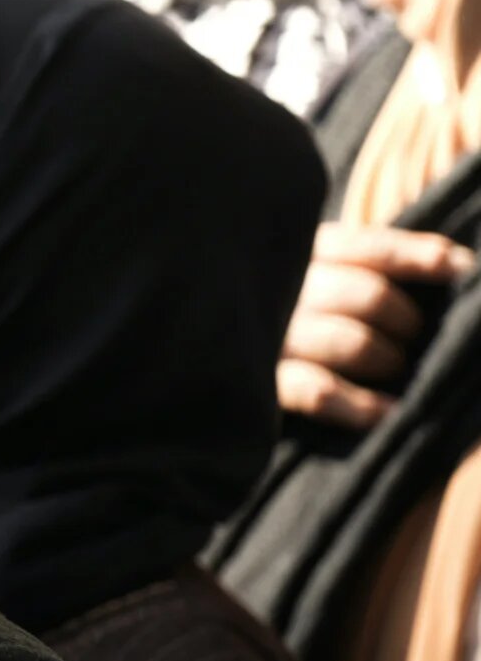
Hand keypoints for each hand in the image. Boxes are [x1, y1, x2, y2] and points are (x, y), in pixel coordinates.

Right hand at [277, 223, 474, 430]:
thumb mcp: (315, 274)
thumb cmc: (286, 313)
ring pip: (349, 342)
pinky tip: (387, 412)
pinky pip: (319, 392)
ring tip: (395, 368)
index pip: (371, 248)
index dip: (420, 257)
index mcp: (301, 255)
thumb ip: (364, 269)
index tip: (462, 270)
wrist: (206, 354)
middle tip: (412, 336)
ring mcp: (271, 339)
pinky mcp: (261, 384)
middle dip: (405, 319)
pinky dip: (359, 405)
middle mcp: (284, 291)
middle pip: (367, 296)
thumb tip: (456, 267)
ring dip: (385, 357)